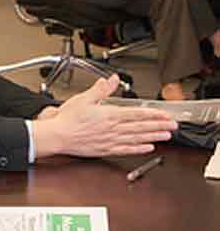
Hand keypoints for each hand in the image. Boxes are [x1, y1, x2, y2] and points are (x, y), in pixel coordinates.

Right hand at [32, 75, 175, 157]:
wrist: (57, 136)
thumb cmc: (67, 120)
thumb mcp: (83, 98)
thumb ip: (100, 89)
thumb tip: (111, 79)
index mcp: (109, 115)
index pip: (136, 114)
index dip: (153, 114)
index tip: (165, 115)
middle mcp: (112, 129)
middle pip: (141, 127)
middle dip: (159, 126)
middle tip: (173, 126)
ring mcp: (110, 140)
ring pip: (137, 139)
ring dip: (153, 137)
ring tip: (166, 136)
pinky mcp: (105, 150)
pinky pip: (126, 150)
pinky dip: (138, 149)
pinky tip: (147, 148)